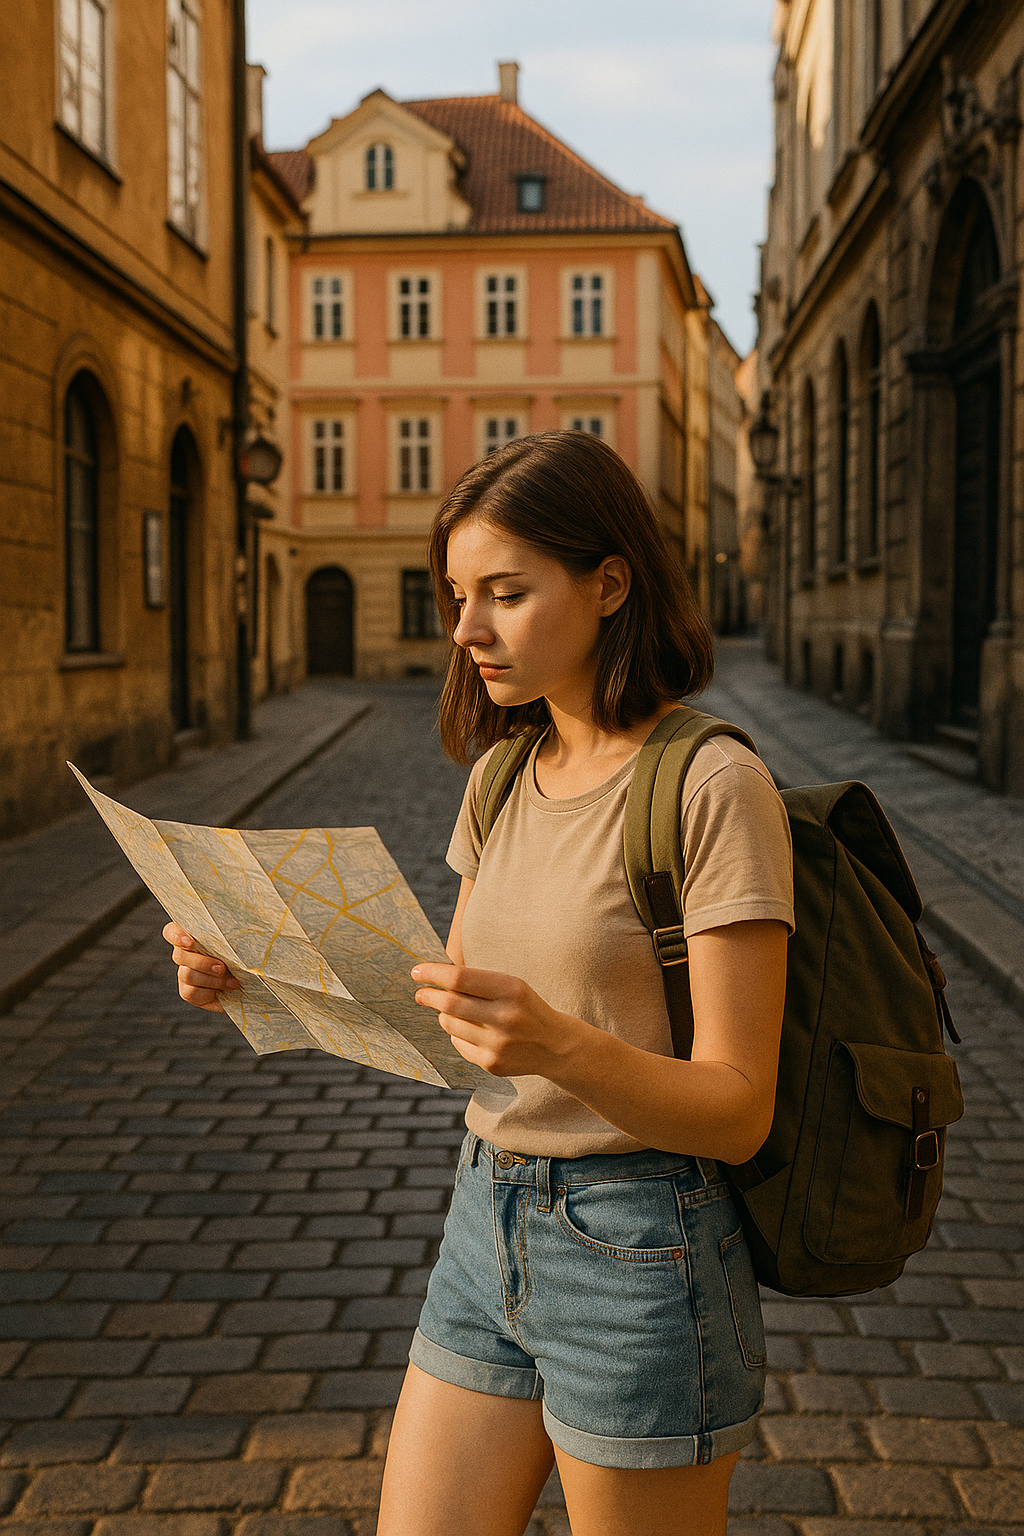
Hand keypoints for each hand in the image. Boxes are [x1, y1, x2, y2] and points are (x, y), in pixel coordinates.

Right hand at [162, 921, 240, 1012]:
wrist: (251, 982)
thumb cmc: (245, 954)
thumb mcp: (241, 941)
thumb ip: (235, 931)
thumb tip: (244, 918)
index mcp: (193, 936)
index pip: (171, 931)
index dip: (176, 935)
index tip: (190, 941)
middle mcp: (184, 954)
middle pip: (179, 955)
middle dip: (202, 963)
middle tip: (222, 968)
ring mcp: (184, 974)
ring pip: (187, 975)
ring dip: (212, 980)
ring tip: (233, 982)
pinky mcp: (189, 992)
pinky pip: (191, 993)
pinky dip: (210, 993)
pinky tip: (224, 992)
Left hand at [411, 962, 582, 1077]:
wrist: (555, 1045)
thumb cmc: (525, 1007)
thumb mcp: (511, 985)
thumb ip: (477, 981)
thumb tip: (434, 976)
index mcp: (511, 989)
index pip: (460, 979)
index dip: (433, 974)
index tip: (416, 971)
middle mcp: (505, 1017)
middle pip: (449, 1004)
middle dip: (429, 996)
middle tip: (420, 993)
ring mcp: (498, 1044)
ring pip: (450, 1025)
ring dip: (444, 1016)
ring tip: (450, 1011)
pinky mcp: (493, 1064)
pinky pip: (459, 1044)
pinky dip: (457, 1034)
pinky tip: (470, 1031)